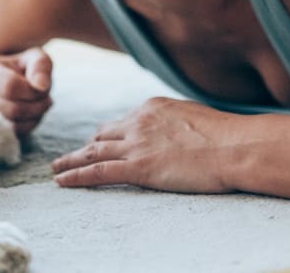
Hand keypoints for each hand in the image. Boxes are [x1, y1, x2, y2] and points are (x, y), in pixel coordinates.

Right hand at [0, 47, 52, 135]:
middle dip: (36, 106)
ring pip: (11, 126)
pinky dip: (27, 127)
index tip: (43, 88)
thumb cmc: (19, 69)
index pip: (10, 87)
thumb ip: (40, 66)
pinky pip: (10, 136)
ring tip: (38, 105)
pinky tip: (30, 115)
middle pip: (11, 109)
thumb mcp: (33, 58)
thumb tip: (41, 86)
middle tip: (46, 98)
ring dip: (34, 118)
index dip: (33, 91)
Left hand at [52, 97, 235, 192]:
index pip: (122, 122)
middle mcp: (137, 122)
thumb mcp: (194, 117)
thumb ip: (175, 122)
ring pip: (92, 152)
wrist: (233, 146)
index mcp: (152, 107)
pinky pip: (98, 172)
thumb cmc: (225, 135)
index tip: (100, 143)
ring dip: (71, 161)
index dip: (109, 135)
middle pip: (102, 135)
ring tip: (56, 169)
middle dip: (86, 146)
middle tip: (70, 156)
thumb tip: (175, 131)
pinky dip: (76, 176)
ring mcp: (136, 144)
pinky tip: (62, 181)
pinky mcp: (138, 168)